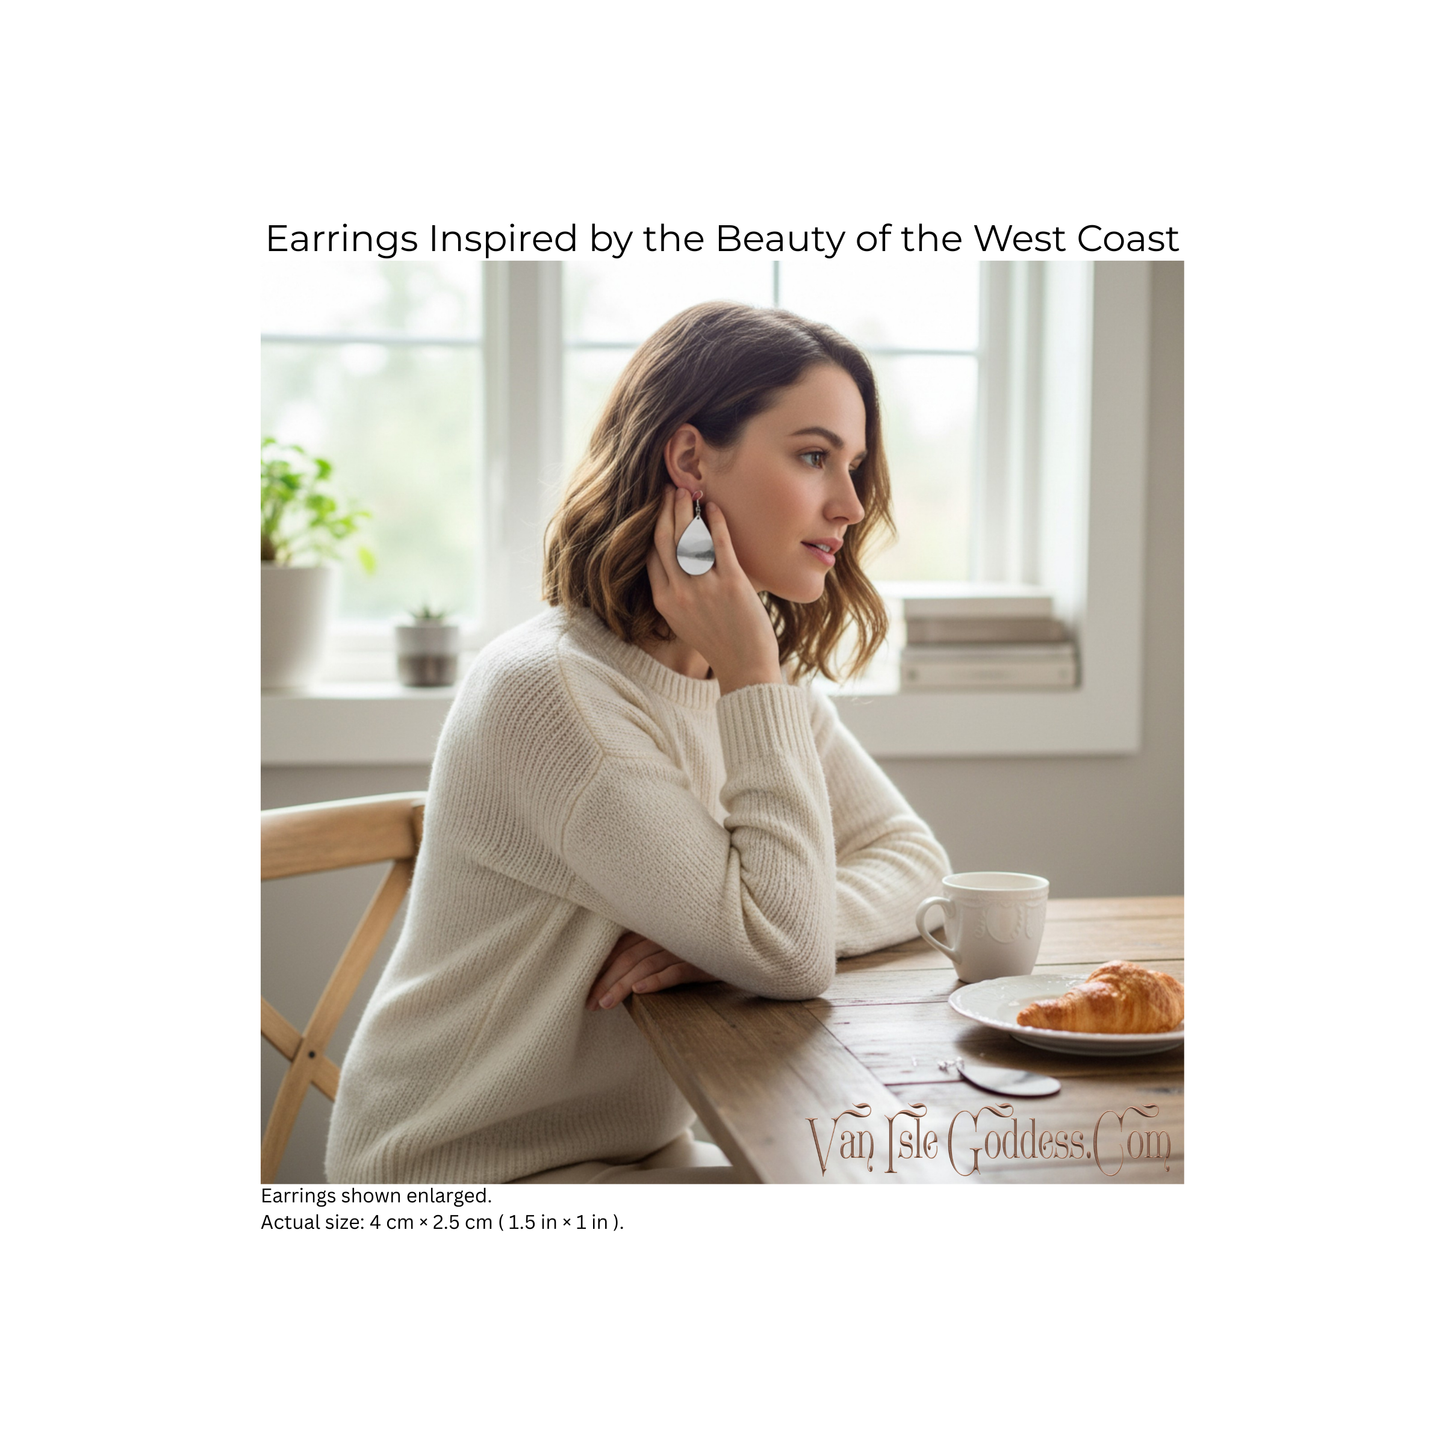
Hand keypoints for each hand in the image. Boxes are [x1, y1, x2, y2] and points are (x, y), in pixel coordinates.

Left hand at [586, 930, 716, 1010]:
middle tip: (590, 1004)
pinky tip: (640, 992)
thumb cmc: (702, 952)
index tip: (586, 990)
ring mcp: (684, 948)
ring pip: (646, 966)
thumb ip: (647, 955)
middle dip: (606, 982)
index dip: (602, 968)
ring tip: (606, 1003)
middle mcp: (667, 936)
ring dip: (623, 985)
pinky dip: (655, 981)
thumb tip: (620, 980)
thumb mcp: (672, 950)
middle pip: (629, 958)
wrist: (742, 947)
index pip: (622, 948)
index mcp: (656, 931)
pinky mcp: (701, 963)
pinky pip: (674, 971)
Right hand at [645, 484, 781, 693]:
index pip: (651, 554)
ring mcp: (705, 587)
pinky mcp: (731, 583)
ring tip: (688, 492)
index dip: (653, 527)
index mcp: (664, 601)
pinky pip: (719, 543)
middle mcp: (680, 593)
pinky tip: (713, 507)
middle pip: (665, 539)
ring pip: (688, 537)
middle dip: (665, 510)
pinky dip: (715, 520)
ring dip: (686, 509)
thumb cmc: (718, 643)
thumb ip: (674, 594)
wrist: (745, 665)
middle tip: (669, 490)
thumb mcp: (683, 621)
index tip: (657, 510)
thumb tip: (673, 564)